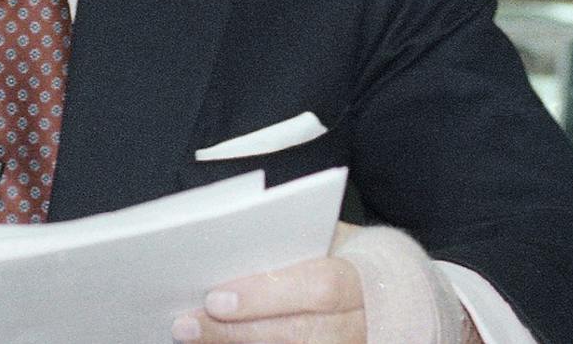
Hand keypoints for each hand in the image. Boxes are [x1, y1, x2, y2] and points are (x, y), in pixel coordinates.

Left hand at [172, 223, 365, 343]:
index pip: (318, 288)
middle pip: (298, 332)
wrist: (386, 292)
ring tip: (192, 337)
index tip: (215, 298)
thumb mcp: (332, 238)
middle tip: (186, 325)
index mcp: (362, 279)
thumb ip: (292, 241)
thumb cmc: (346, 256)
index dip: (265, 295)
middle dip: (237, 331)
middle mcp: (359, 323)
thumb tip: (230, 240)